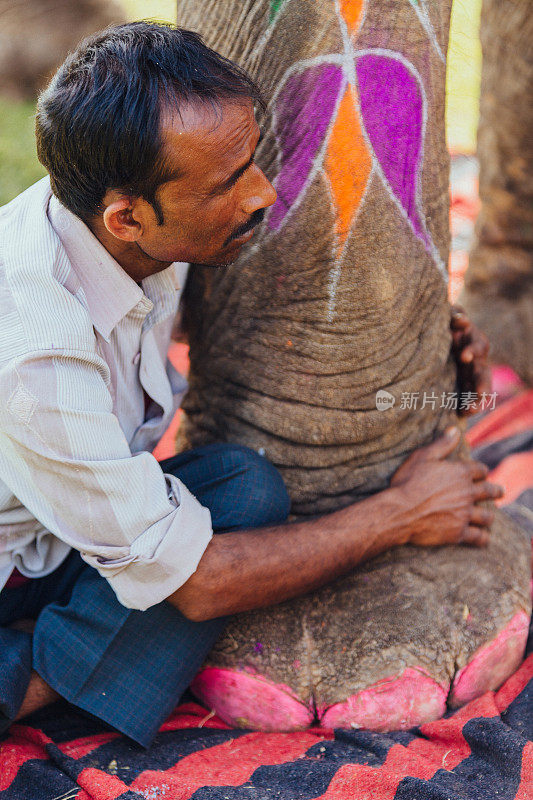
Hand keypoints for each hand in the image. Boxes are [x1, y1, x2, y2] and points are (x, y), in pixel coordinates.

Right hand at [391, 426, 503, 546]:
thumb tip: (455, 429)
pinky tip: (483, 539)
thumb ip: (442, 444)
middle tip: (499, 492)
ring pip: (486, 516)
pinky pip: (478, 537)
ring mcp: (464, 514)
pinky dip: (482, 538)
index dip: (481, 471)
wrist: (399, 511)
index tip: (482, 473)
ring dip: (489, 516)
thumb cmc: (408, 482)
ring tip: (489, 517)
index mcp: (460, 473)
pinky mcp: (459, 532)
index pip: (480, 470)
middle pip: (489, 491)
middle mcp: (467, 493)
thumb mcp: (422, 457)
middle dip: (496, 491)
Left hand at [450, 305, 490, 414]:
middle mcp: (477, 358)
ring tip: (471, 411)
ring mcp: (472, 372)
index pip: (478, 345)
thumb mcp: (449, 316)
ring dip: (478, 400)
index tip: (464, 357)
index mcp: (474, 341)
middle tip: (480, 394)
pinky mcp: (466, 383)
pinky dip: (469, 406)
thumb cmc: (446, 323)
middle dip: (482, 384)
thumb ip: (455, 315)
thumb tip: (461, 320)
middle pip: (483, 372)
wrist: (441, 335)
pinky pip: (472, 397)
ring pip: (480, 388)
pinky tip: (462, 414)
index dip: (472, 350)